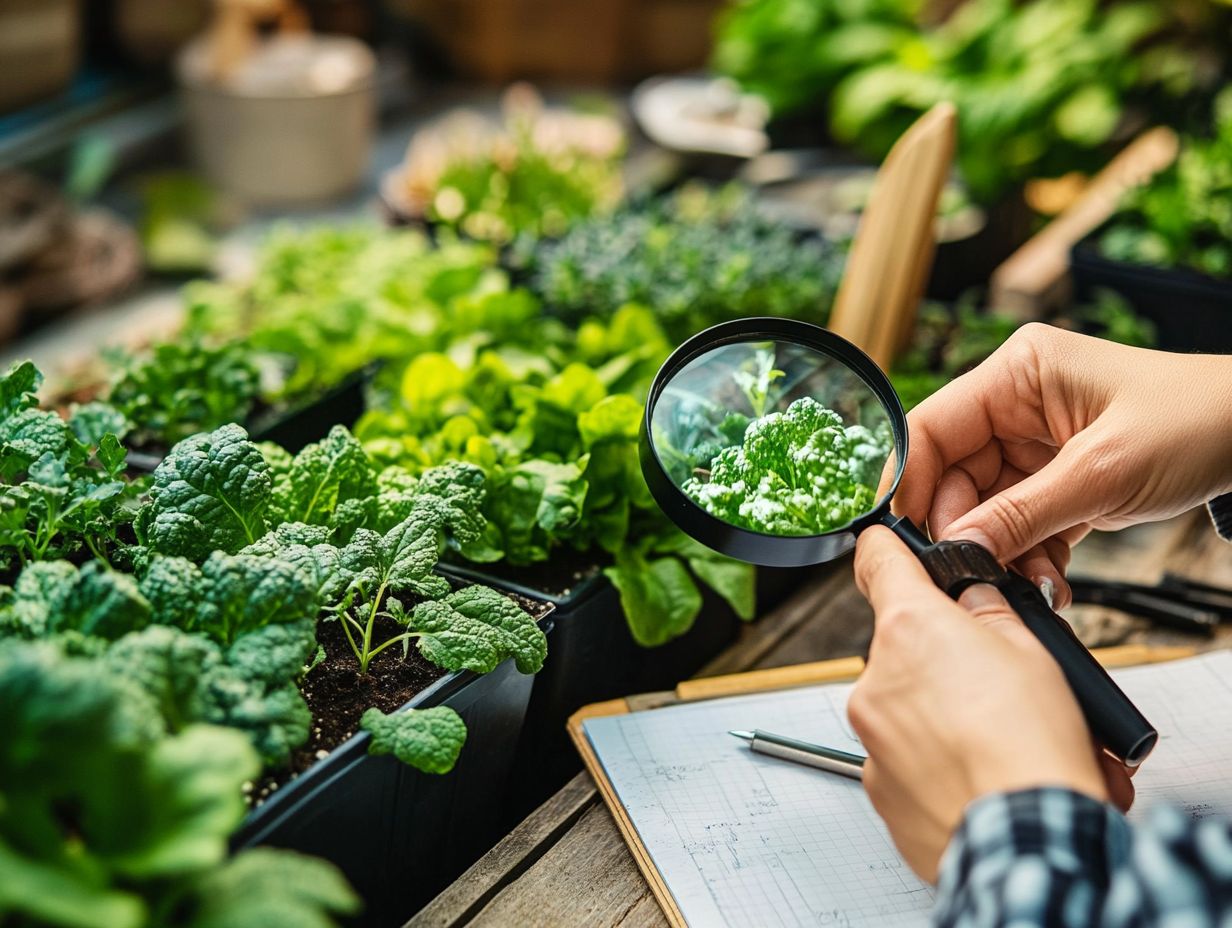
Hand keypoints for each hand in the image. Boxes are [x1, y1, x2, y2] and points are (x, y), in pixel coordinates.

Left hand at [847, 527, 1132, 882]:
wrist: (1025, 842)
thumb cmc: (1033, 749)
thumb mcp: (1033, 653)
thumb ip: (991, 615)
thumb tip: (974, 599)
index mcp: (910, 628)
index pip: (877, 560)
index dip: (889, 548)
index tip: (892, 545)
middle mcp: (876, 678)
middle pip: (902, 644)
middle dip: (943, 657)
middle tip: (997, 684)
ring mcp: (871, 735)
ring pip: (905, 703)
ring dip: (944, 713)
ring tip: (1001, 740)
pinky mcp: (876, 784)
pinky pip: (904, 756)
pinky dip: (937, 761)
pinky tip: (980, 773)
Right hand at [893, 324, 1231, 606]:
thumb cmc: (1197, 421)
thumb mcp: (1104, 471)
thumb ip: (1022, 513)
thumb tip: (957, 547)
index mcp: (1017, 373)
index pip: (932, 426)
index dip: (912, 482)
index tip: (907, 537)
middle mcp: (1016, 403)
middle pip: (954, 474)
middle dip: (966, 529)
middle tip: (977, 572)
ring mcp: (1034, 442)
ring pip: (986, 506)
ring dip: (1003, 551)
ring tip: (1030, 584)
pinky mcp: (1056, 477)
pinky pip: (1020, 522)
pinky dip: (1029, 555)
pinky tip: (1049, 579)